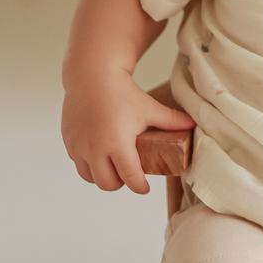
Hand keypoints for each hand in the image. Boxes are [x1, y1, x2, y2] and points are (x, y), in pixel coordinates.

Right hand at [61, 71, 194, 194]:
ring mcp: (78, 146)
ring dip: (103, 175)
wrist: (92, 75)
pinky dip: (89, 164)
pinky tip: (99, 154)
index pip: (129, 177)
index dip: (139, 186)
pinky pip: (78, 164)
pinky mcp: (69, 141)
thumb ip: (171, 120)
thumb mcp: (149, 107)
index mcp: (117, 142)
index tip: (144, 187)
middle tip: (130, 173)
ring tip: (114, 165)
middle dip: (121, 182)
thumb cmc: (123, 92)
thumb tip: (194, 125)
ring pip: (90, 177)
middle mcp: (94, 148)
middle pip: (108, 184)